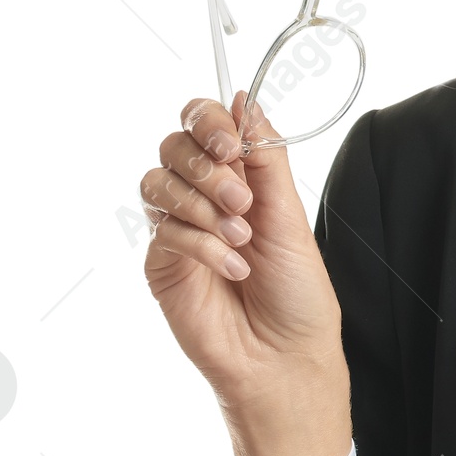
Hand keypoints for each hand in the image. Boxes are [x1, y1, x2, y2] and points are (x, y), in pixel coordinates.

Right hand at [142, 93, 350, 455]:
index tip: (232, 144)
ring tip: (241, 238)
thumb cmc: (297, 293)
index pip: (203, 123)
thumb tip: (246, 99)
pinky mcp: (162, 262)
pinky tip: (232, 267)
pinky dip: (201, 243)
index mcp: (241, 177)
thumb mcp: (291, 216)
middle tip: (242, 199)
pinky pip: (164, 230)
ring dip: (202, 204)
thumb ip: (266, 158)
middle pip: (174, 145)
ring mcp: (180, 228)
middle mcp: (204, 196)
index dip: (209, 121)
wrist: (285, 355)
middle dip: (207, 166)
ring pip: (158, 182)